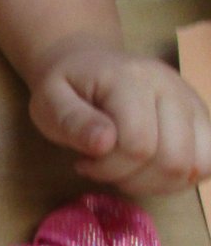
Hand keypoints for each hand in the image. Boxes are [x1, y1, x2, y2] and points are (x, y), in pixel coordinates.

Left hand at [27, 39, 210, 194]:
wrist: (89, 63)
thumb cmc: (66, 88)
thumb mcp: (49, 103)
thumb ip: (73, 122)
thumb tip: (104, 142)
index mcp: (131, 80)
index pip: (138, 145)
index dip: (108, 167)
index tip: (83, 162)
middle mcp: (172, 87)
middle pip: (173, 159)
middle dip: (133, 178)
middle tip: (103, 168)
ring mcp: (192, 102)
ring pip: (199, 164)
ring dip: (157, 182)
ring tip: (125, 169)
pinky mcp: (201, 117)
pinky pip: (207, 162)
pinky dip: (177, 178)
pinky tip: (145, 169)